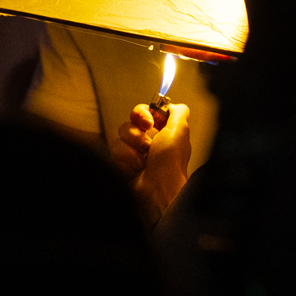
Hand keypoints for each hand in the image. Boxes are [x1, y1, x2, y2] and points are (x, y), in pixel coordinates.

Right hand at [109, 102, 191, 228]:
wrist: (157, 191)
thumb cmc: (170, 162)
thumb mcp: (180, 129)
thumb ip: (178, 111)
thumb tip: (172, 104)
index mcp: (163, 131)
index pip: (144, 111)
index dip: (142, 113)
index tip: (148, 122)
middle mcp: (148, 140)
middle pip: (131, 121)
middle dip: (137, 132)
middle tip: (147, 144)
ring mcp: (134, 152)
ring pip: (121, 134)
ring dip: (133, 146)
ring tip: (143, 160)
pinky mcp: (122, 163)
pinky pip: (115, 149)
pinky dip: (125, 158)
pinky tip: (135, 168)